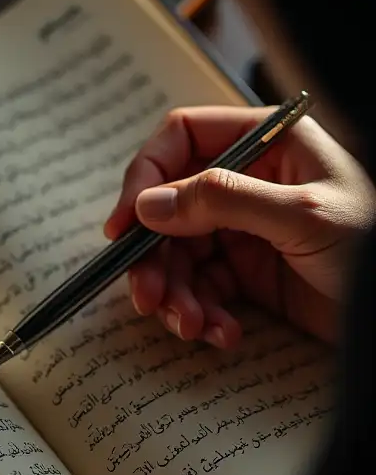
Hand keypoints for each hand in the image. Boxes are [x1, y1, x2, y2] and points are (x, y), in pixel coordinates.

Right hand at [104, 105, 373, 346]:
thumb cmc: (374, 244)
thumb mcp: (301, 214)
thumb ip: (222, 199)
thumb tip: (147, 203)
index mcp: (266, 144)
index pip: (182, 140)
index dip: (144, 179)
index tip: (122, 228)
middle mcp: (249, 181)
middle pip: (169, 210)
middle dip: (156, 260)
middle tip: (149, 299)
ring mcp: (246, 229)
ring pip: (179, 257)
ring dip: (176, 296)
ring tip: (191, 326)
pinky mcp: (249, 274)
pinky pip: (203, 290)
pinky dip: (203, 315)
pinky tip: (222, 334)